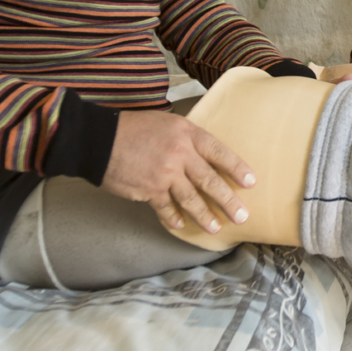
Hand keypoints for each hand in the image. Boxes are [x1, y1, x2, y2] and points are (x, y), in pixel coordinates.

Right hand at [101, 109, 255, 233]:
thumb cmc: (133, 128)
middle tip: (242, 216)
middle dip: (228, 201)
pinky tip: (181, 226)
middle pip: (210, 181)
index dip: (237, 168)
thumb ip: (186, 138)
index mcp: (187, 133)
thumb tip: (203, 155)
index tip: (251, 182)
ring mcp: (165, 174)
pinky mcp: (149, 190)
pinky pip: (167, 209)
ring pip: (192, 200)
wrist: (100, 139)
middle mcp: (180, 154)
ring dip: (205, 216)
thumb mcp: (166, 123)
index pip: (219, 152)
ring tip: (216, 227)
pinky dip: (174, 219)